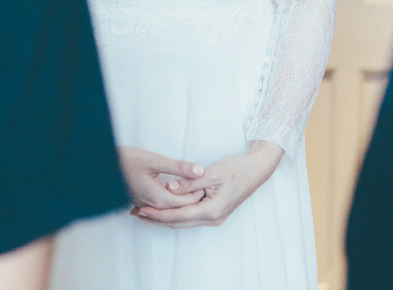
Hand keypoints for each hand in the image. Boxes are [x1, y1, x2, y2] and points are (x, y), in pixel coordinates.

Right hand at [118, 146, 205, 210]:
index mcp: (157, 198)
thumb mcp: (156, 160)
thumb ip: (179, 167)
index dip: (198, 193)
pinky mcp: (140, 202)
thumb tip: (199, 170)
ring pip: (169, 210)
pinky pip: (160, 209)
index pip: (185, 202)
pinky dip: (172, 205)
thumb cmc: (126, 160)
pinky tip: (177, 199)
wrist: (102, 165)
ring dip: (182, 203)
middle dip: (193, 200)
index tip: (208, 184)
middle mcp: (151, 206)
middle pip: (179, 209)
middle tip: (206, 189)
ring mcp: (144, 205)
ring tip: (195, 193)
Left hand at [131, 140, 283, 227]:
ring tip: (145, 212)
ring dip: (164, 218)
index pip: (178, 215)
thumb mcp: (212, 172)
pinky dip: (175, 214)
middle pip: (178, 223)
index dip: (158, 214)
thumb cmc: (237, 169)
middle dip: (156, 219)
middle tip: (136, 212)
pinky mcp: (213, 212)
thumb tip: (169, 189)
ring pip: (183, 222)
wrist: (257, 170)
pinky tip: (164, 209)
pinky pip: (189, 217)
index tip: (141, 210)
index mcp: (212, 210)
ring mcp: (214, 218)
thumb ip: (189, 182)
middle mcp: (213, 218)